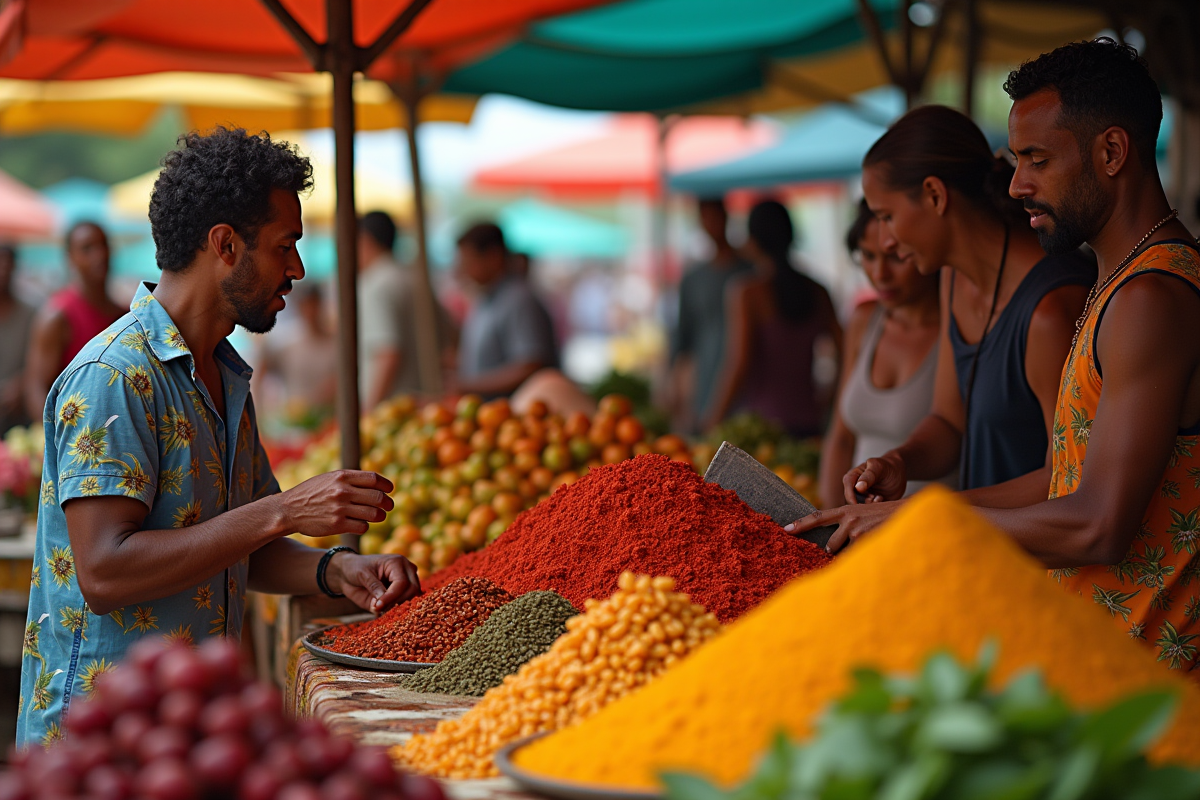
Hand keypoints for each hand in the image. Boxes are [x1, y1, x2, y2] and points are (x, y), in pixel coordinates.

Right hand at [278, 470, 393, 536]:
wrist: (288, 510)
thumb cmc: (311, 493)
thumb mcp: (329, 478)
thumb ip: (351, 479)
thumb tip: (377, 483)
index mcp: (342, 476)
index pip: (374, 479)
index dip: (386, 485)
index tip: (389, 490)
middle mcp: (342, 491)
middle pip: (378, 497)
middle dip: (387, 503)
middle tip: (389, 506)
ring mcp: (340, 509)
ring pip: (374, 514)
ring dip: (380, 516)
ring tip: (378, 516)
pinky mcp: (337, 525)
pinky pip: (363, 527)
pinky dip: (365, 526)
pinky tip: (360, 524)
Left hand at [326, 552, 420, 613]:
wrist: (349, 573)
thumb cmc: (355, 569)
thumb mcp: (361, 575)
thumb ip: (373, 587)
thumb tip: (382, 603)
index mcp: (397, 563)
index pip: (402, 582)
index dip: (392, 596)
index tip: (377, 606)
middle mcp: (406, 571)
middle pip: (412, 590)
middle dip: (396, 602)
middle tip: (378, 608)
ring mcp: (407, 582)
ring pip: (411, 598)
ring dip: (396, 606)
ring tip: (379, 607)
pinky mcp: (403, 593)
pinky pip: (406, 604)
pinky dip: (396, 610)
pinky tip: (383, 610)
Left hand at [784, 500, 902, 553]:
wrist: (909, 513)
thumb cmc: (886, 517)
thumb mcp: (864, 515)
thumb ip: (848, 525)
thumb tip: (833, 546)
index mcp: (846, 511)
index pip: (818, 517)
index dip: (801, 524)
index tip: (786, 529)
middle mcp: (848, 520)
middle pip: (830, 545)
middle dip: (837, 552)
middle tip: (851, 549)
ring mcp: (857, 532)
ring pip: (845, 553)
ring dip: (853, 555)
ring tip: (868, 546)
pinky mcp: (867, 542)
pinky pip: (858, 558)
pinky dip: (863, 560)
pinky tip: (875, 553)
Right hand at [844, 452, 907, 503]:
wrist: (898, 473)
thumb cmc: (886, 467)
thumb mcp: (878, 468)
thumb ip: (868, 476)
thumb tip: (858, 488)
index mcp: (853, 476)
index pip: (848, 486)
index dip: (850, 495)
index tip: (856, 504)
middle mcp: (855, 488)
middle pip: (851, 499)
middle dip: (861, 502)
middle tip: (874, 497)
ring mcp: (863, 497)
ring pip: (860, 507)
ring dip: (870, 504)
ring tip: (879, 496)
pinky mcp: (870, 504)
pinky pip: (869, 511)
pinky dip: (875, 508)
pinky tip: (881, 498)